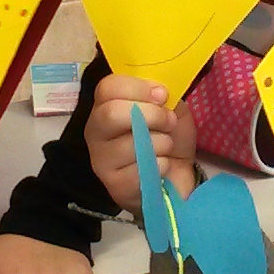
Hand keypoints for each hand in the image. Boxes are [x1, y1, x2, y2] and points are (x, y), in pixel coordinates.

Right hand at [83, 73, 192, 211]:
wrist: (177, 176)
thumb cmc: (168, 137)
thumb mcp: (169, 107)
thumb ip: (161, 95)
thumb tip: (158, 92)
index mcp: (105, 106)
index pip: (107, 87)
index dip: (138, 87)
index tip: (162, 95)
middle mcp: (96, 132)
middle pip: (111, 113)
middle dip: (151, 114)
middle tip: (169, 121)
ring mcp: (101, 160)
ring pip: (131, 144)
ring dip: (161, 143)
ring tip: (166, 147)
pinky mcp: (115, 186)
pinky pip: (142, 169)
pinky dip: (161, 165)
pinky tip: (161, 167)